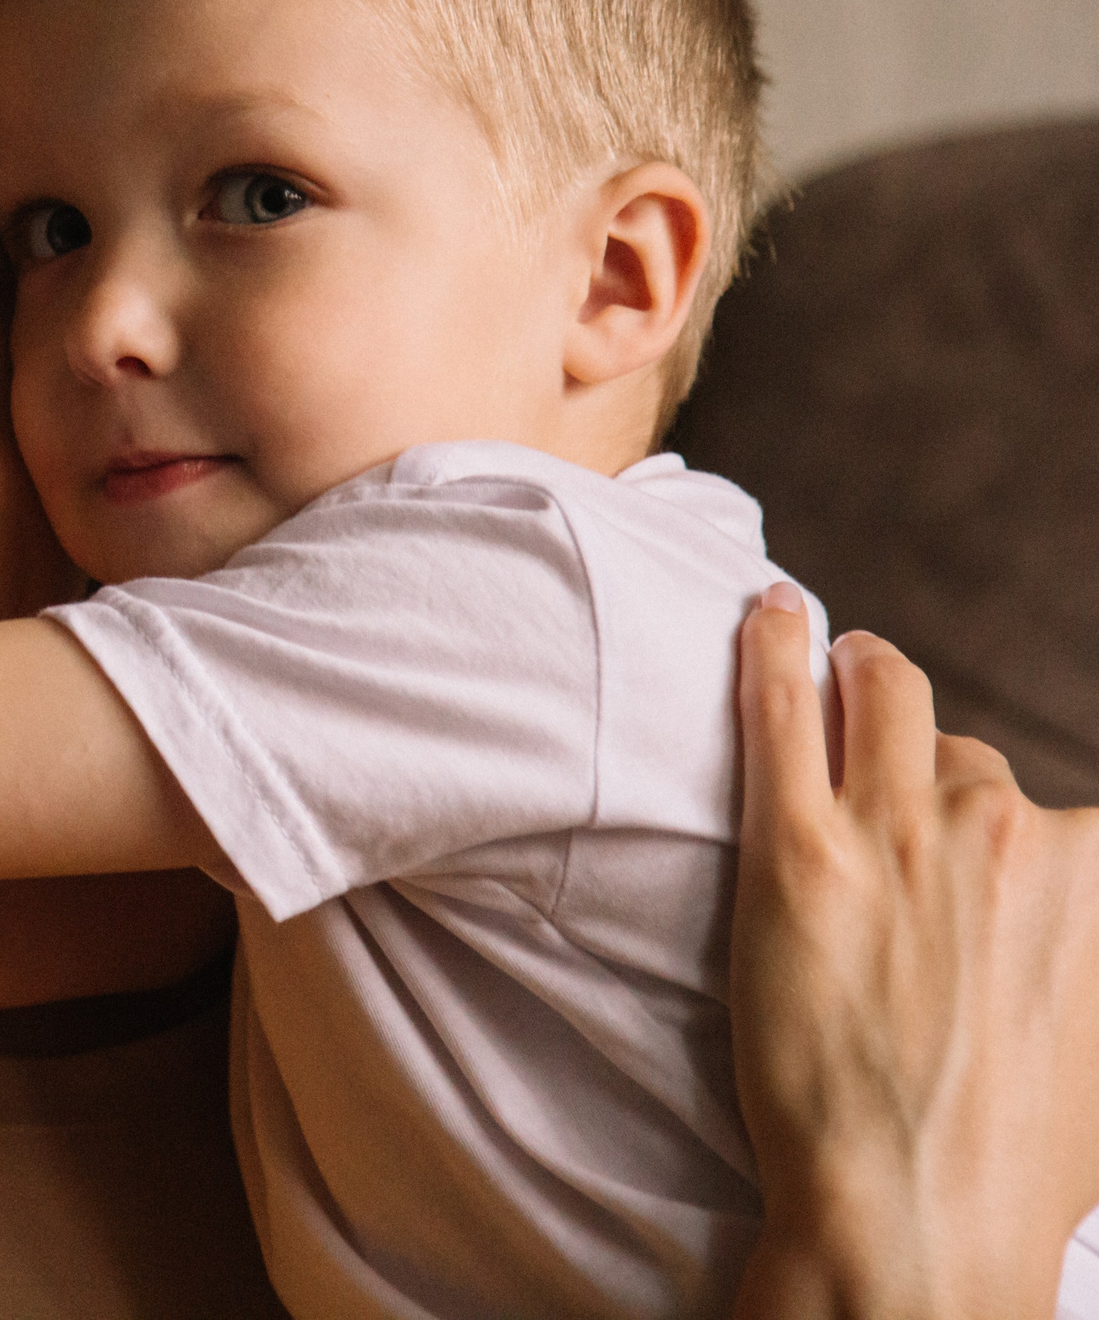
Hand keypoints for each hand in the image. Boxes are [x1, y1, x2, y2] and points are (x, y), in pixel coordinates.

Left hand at [729, 588, 1098, 1318]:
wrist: (915, 1218)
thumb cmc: (1005, 1157)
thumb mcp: (1096, 1040)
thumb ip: (1079, 949)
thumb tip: (1068, 927)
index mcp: (1093, 873)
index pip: (1031, 803)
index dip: (977, 821)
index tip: (950, 834)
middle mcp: (1012, 832)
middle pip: (954, 749)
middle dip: (909, 754)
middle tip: (863, 756)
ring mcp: (901, 833)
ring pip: (880, 701)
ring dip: (853, 682)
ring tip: (821, 669)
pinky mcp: (798, 849)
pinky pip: (782, 707)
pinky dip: (774, 647)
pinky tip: (766, 613)